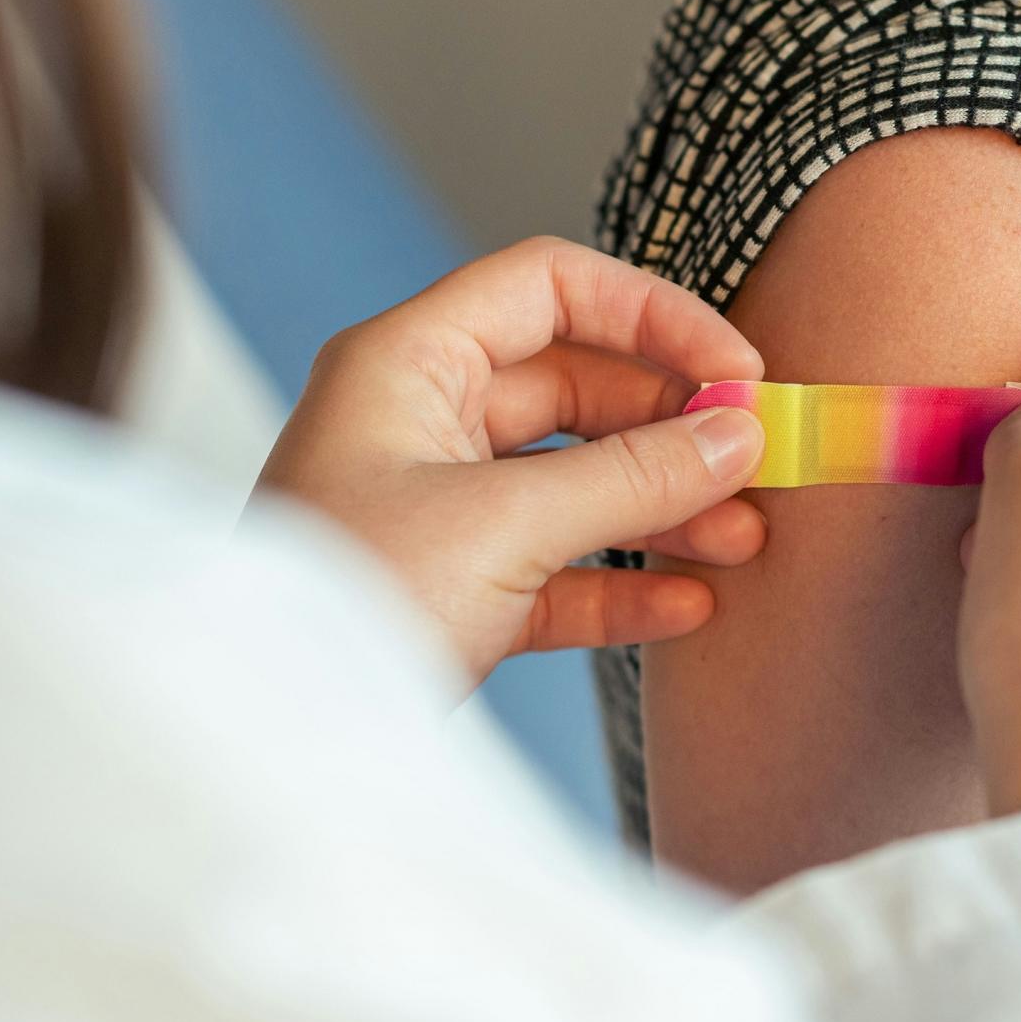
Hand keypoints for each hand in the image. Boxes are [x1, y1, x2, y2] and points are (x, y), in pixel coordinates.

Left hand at [257, 238, 768, 685]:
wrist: (260, 733)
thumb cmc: (348, 602)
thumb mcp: (503, 527)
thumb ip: (630, 477)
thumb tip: (738, 434)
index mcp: (408, 363)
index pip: (550, 287)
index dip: (653, 315)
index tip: (737, 372)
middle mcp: (420, 419)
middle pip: (577, 386)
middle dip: (672, 425)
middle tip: (759, 461)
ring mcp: (436, 506)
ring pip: (574, 480)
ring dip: (663, 506)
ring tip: (745, 538)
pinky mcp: (451, 590)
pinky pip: (557, 568)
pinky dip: (623, 582)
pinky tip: (690, 604)